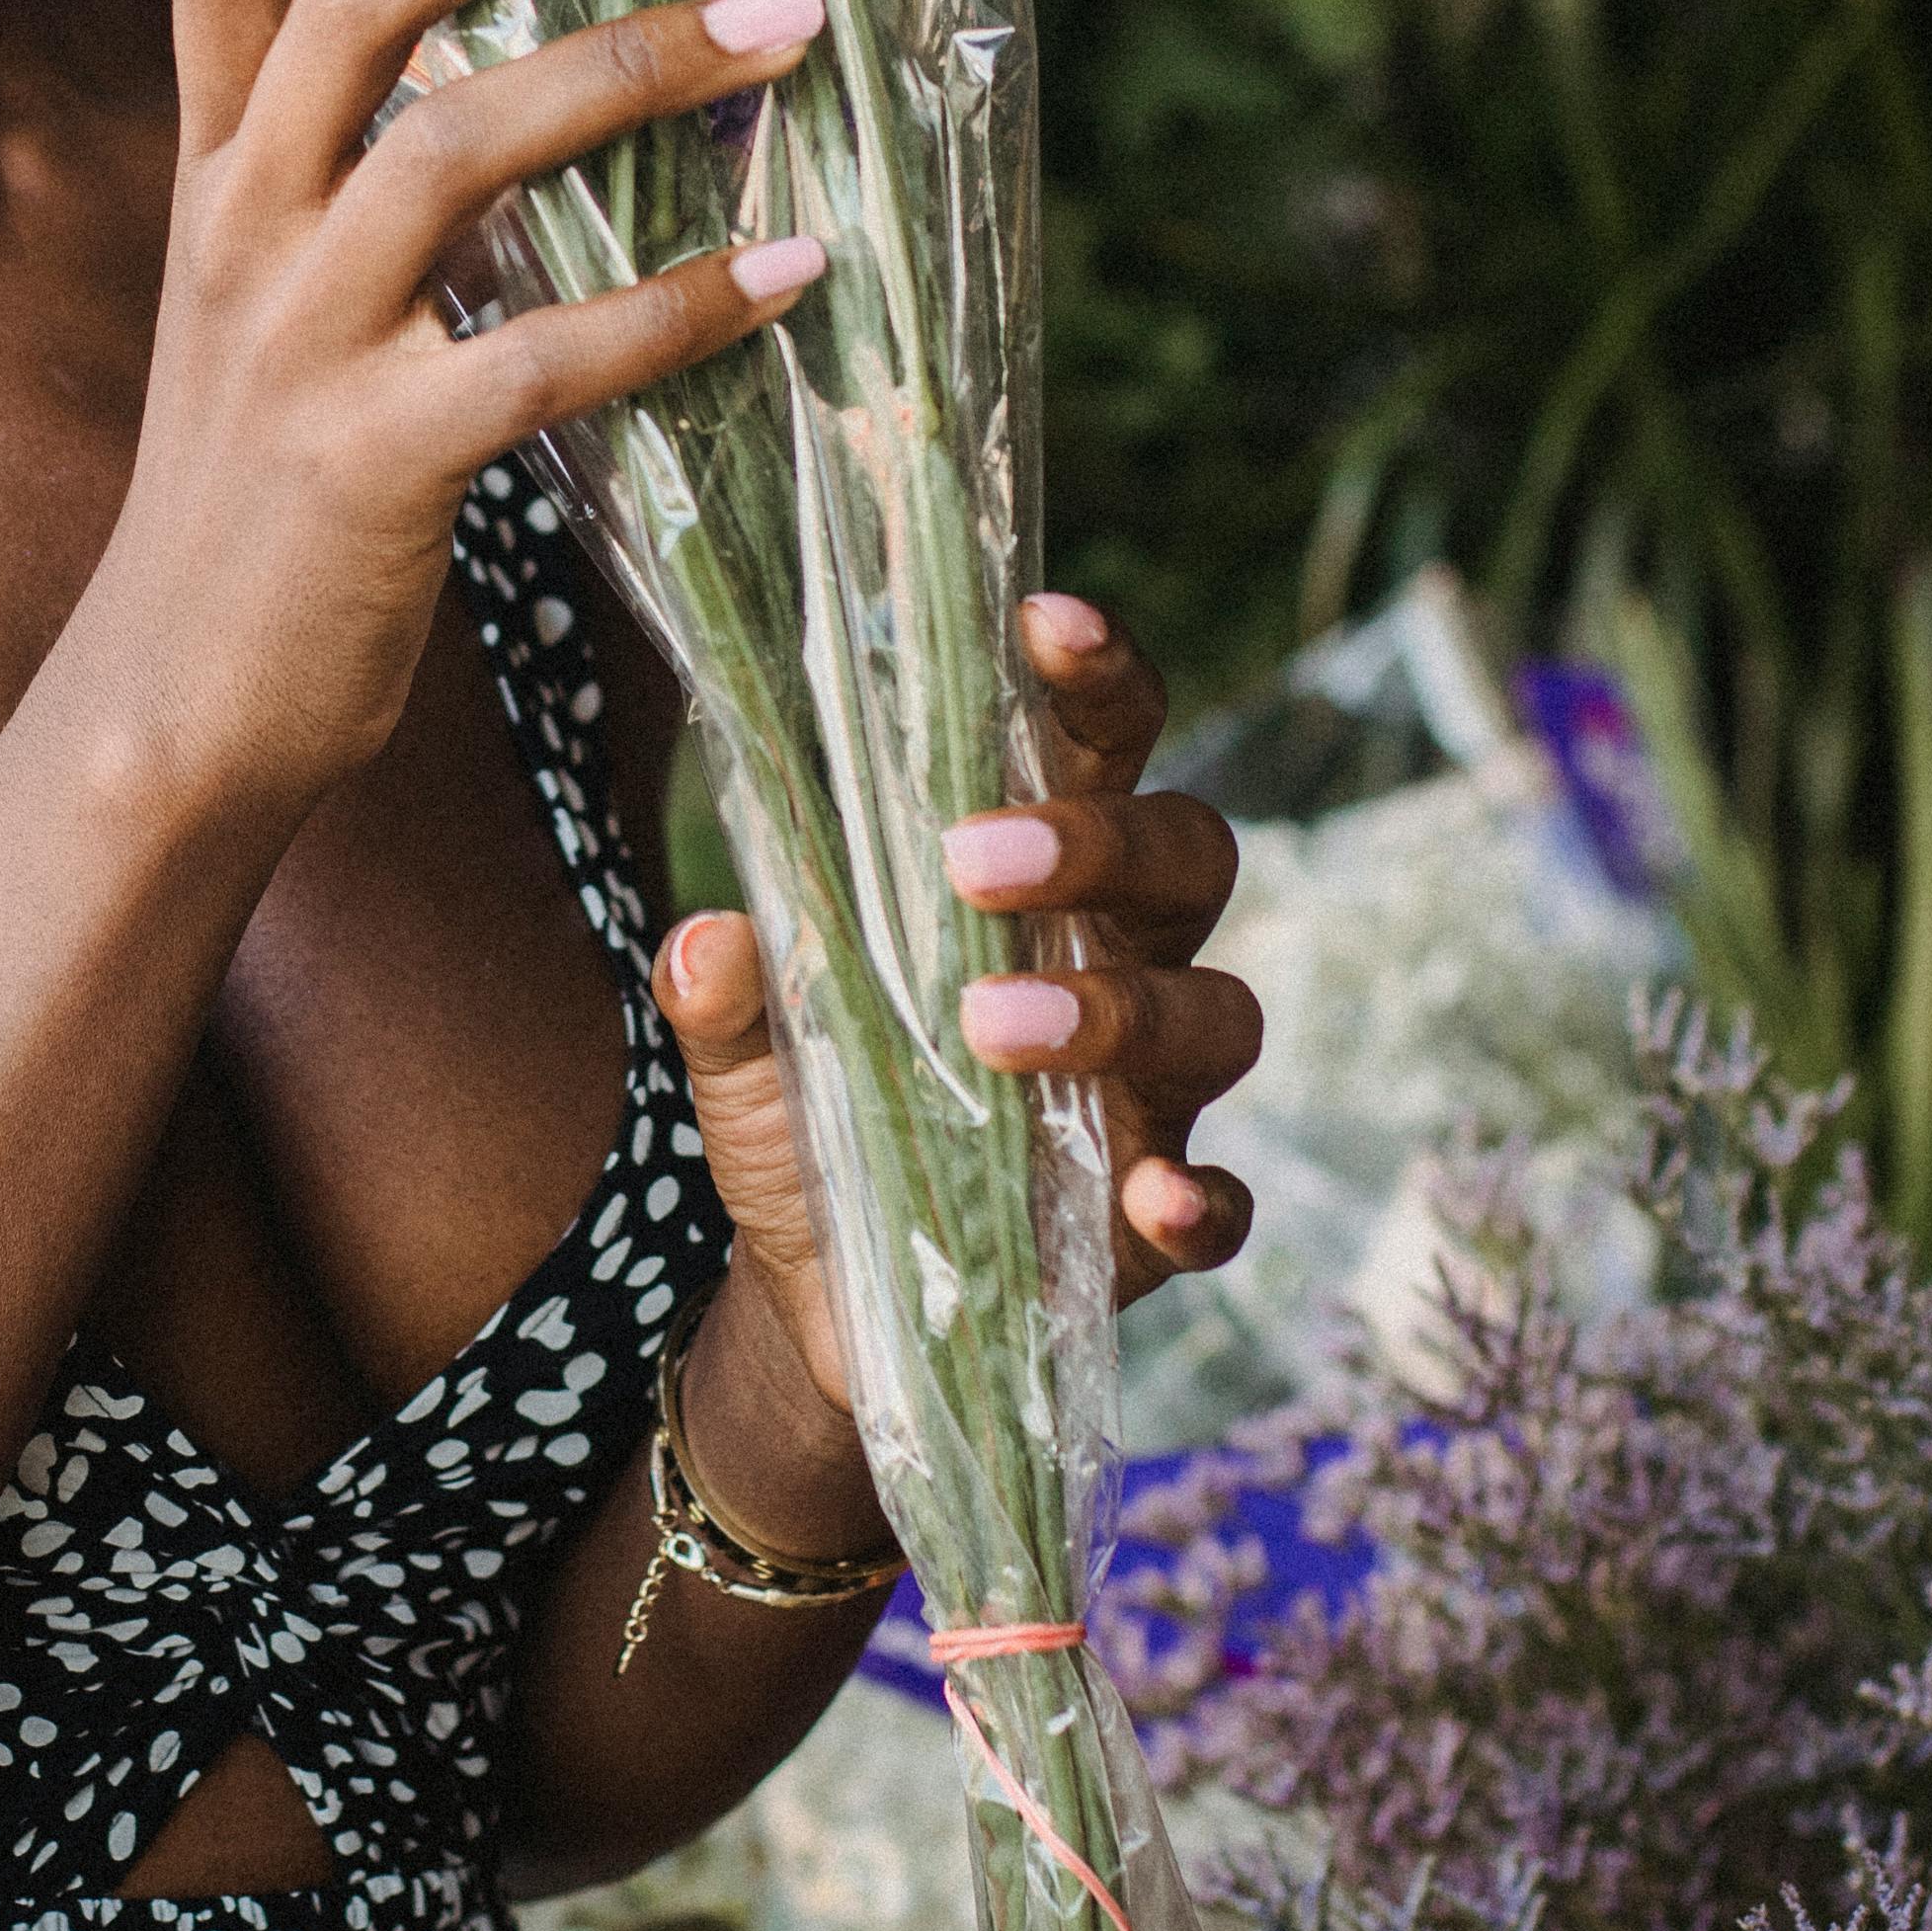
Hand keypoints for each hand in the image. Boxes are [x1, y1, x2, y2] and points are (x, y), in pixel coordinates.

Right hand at [85, 0, 831, 823]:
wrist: (174, 712)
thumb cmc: (263, 501)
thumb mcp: (269, 313)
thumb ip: (354, 190)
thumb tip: (510, 75)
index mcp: (215, 178)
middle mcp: (240, 232)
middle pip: (358, 1)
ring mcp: (296, 346)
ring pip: (456, 148)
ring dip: (637, 67)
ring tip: (788, 21)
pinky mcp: (370, 465)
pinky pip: (541, 358)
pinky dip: (680, 304)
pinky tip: (796, 266)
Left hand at [651, 593, 1260, 1395]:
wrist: (818, 1309)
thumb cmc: (814, 1126)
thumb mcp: (744, 1064)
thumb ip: (728, 1000)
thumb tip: (706, 939)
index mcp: (1042, 887)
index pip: (1102, 747)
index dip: (1098, 676)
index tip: (1044, 621)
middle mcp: (1123, 965)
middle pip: (1190, 857)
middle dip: (1100, 839)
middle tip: (972, 857)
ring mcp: (1151, 1098)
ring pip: (1219, 1013)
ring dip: (1120, 1007)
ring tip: (994, 1029)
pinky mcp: (1149, 1229)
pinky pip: (1225, 1206)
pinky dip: (1204, 1201)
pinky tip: (1154, 1199)